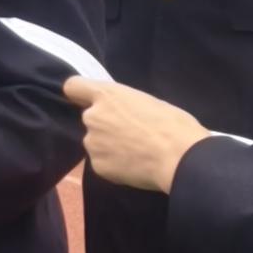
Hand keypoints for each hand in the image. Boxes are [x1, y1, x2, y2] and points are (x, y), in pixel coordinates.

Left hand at [67, 76, 212, 193]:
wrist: (179, 158)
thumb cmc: (172, 124)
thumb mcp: (147, 102)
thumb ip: (124, 105)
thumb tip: (120, 114)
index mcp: (106, 95)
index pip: (73, 86)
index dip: (81, 94)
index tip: (90, 100)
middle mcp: (92, 117)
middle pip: (90, 118)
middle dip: (105, 124)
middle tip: (130, 133)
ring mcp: (92, 143)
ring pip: (96, 142)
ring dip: (109, 145)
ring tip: (135, 152)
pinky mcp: (98, 166)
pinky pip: (103, 162)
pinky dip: (114, 164)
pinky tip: (134, 166)